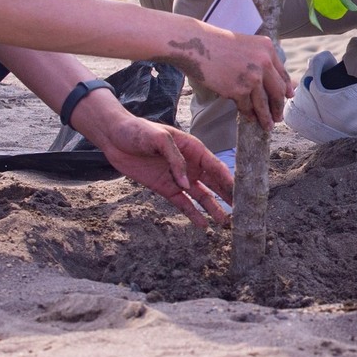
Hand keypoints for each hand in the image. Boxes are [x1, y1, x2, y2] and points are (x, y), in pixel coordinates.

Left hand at [75, 100, 233, 228]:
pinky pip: (183, 203)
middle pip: (214, 183)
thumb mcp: (160, 138)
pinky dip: (193, 213)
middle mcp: (191, 165)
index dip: (230, 179)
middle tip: (241, 211)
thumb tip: (187, 184)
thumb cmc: (138, 131)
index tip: (242, 192)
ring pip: (201, 196)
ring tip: (225, 223)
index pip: (216, 167)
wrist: (115, 137)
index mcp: (194, 149)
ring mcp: (179, 178)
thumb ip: (176, 160)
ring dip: (213, 208)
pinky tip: (203, 225)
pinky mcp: (165, 188)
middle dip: (227, 196)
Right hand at [169, 25, 290, 131]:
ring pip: (264, 103)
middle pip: (277, 91)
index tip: (288, 97)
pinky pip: (247, 107)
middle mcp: (264, 62)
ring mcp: (252, 77)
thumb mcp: (246, 45)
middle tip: (279, 117)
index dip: (286, 88)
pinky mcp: (238, 90)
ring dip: (266, 117)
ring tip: (268, 125)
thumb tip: (271, 80)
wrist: (196, 44)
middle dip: (279, 107)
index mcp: (267, 49)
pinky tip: (250, 119)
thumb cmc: (216, 44)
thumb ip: (260, 59)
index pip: (282, 73)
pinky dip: (249, 115)